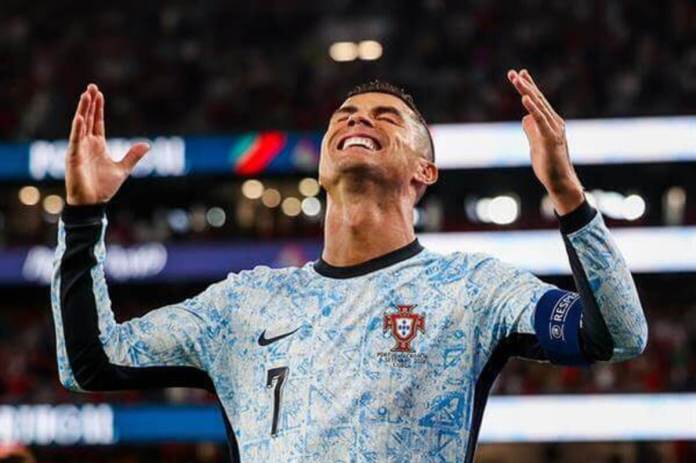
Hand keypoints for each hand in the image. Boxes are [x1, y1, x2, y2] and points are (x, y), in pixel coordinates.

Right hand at [65, 84, 149, 205]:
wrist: (93, 203)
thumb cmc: (104, 188)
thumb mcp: (123, 169)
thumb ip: (133, 156)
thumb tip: (147, 145)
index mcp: (98, 145)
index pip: (97, 122)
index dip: (98, 108)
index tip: (98, 93)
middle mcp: (87, 144)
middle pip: (88, 118)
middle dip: (90, 103)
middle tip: (91, 86)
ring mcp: (79, 149)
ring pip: (80, 125)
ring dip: (83, 110)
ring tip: (85, 95)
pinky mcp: (74, 157)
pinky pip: (75, 140)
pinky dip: (78, 129)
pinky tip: (80, 117)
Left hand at [507, 69, 583, 214]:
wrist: (560, 183)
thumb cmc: (549, 165)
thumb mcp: (535, 144)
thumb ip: (531, 130)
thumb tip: (524, 118)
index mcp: (550, 123)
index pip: (537, 101)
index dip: (529, 87)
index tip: (519, 74)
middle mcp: (554, 122)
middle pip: (537, 99)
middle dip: (525, 85)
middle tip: (513, 72)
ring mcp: (554, 130)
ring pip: (539, 106)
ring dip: (527, 92)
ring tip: (517, 79)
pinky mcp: (550, 139)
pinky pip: (541, 121)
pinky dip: (533, 108)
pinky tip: (525, 98)